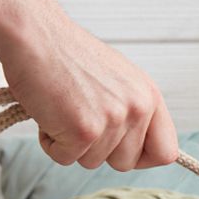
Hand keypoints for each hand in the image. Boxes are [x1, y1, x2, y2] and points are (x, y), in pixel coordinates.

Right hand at [0, 11, 177, 170]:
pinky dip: (49, 141)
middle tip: (78, 118)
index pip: (165, 151)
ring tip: (62, 108)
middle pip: (125, 163)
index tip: (120, 151)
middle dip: (98, 150)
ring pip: (92, 162)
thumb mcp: (118, 79)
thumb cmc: (67, 54)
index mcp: (150, 96)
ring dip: (70, 142)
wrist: (33, 35)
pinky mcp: (85, 130)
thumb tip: (137, 146)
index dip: (141, 158)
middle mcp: (138, 108)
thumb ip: (131, 110)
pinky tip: (47, 112)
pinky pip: (65, 158)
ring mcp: (113, 120)